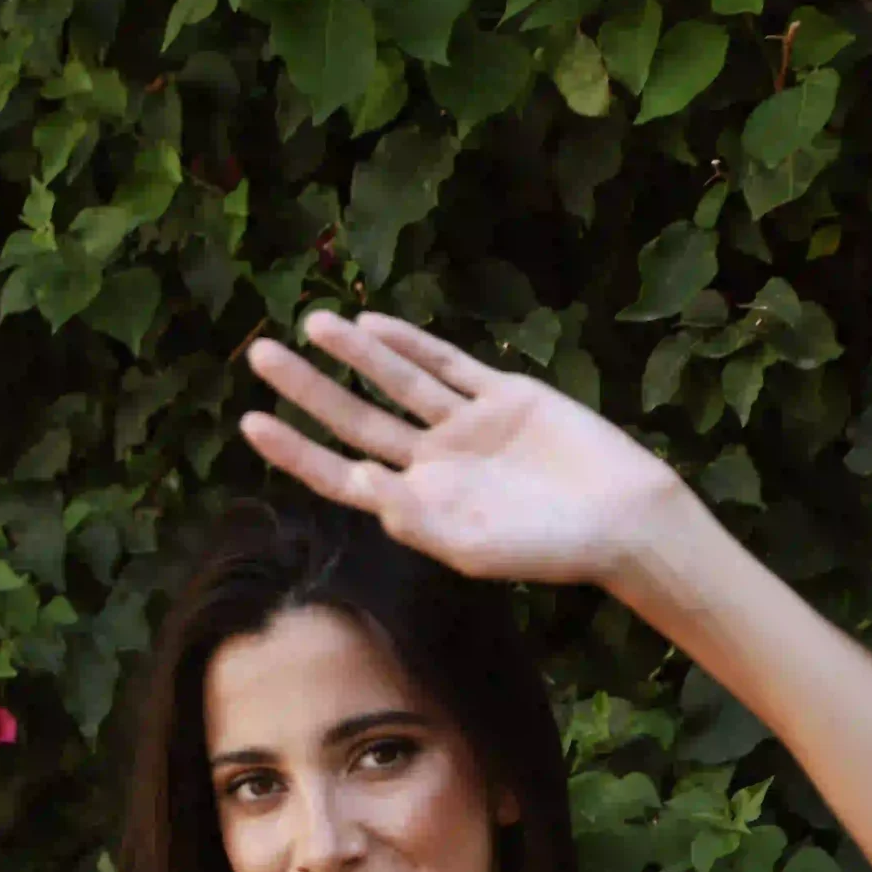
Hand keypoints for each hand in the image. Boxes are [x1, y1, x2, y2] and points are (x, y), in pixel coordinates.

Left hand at [239, 307, 686, 589]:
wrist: (621, 518)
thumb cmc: (548, 549)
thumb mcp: (471, 547)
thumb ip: (411, 516)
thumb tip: (351, 479)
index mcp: (420, 505)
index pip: (340, 474)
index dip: (294, 450)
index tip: (251, 423)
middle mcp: (435, 463)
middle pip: (356, 419)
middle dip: (307, 388)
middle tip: (258, 354)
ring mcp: (467, 427)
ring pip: (398, 383)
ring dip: (356, 354)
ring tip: (310, 323)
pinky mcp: (504, 396)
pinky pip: (448, 365)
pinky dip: (412, 343)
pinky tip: (374, 323)